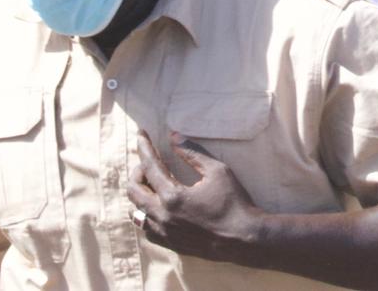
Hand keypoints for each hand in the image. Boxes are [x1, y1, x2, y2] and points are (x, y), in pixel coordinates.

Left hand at [130, 132, 258, 263]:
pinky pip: (146, 229)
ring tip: (152, 184)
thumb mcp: (217, 171)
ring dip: (140, 195)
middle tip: (149, 161)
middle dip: (138, 171)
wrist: (244, 239)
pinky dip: (146, 215)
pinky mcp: (170, 244)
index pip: (149, 166)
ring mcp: (164, 233)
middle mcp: (162, 216)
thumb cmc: (233, 202)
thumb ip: (193, 152)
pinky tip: (157, 207)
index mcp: (172, 197)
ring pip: (136, 213)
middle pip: (134, 191)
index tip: (141, 134)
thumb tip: (173, 137)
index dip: (144, 148)